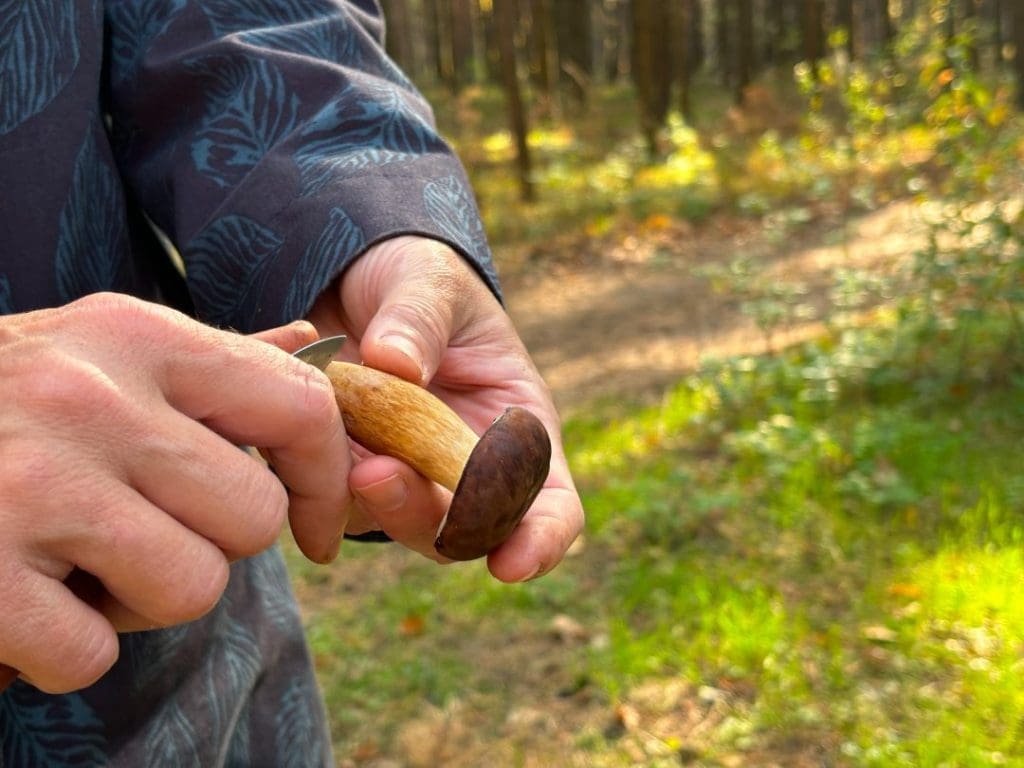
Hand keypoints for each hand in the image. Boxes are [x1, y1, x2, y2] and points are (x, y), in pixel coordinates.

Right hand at [0, 293, 349, 691]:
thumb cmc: (1, 399)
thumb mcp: (102, 351)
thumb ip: (213, 362)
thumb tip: (312, 348)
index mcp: (139, 336)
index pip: (301, 407)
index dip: (328, 479)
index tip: (316, 526)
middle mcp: (91, 397)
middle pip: (250, 520)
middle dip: (209, 543)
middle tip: (140, 529)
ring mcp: (30, 483)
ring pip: (190, 590)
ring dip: (139, 599)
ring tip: (73, 561)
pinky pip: (91, 653)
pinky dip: (59, 648)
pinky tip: (15, 599)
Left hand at [306, 236, 583, 582]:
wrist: (349, 280)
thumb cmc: (416, 279)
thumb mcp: (429, 280)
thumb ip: (419, 317)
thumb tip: (395, 364)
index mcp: (517, 429)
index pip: (552, 505)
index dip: (541, 541)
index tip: (511, 563)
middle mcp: (468, 468)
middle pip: (466, 531)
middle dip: (428, 518)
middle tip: (377, 474)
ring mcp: (408, 477)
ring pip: (398, 526)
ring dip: (370, 504)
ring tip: (339, 452)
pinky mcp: (348, 476)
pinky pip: (335, 498)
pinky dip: (320, 475)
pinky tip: (302, 427)